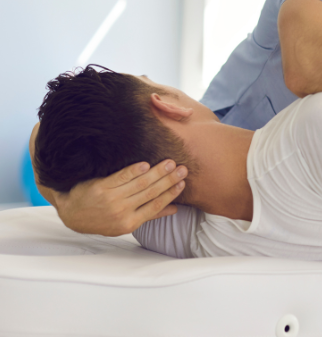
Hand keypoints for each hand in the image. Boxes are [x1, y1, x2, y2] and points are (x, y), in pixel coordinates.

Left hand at [53, 160, 187, 235]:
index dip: (170, 194)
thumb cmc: (101, 219)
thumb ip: (149, 215)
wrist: (72, 214)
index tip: (182, 183)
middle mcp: (121, 212)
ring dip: (157, 172)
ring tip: (170, 163)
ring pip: (139, 184)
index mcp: (129, 223)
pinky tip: (145, 164)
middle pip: (150, 193)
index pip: (156, 205)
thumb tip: (174, 209)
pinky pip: (121, 177)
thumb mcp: (124, 224)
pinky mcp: (101, 187)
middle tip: (182, 169)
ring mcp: (111, 199)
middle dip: (169, 180)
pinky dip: (134, 170)